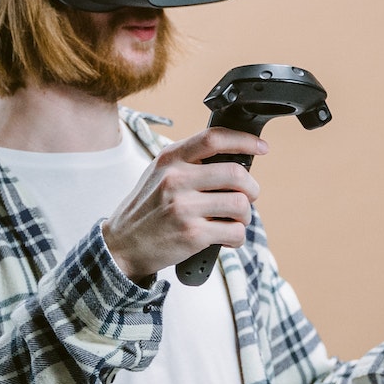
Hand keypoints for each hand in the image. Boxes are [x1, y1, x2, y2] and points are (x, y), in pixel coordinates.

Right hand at [101, 128, 266, 282]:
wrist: (122, 246)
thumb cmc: (147, 209)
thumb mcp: (159, 174)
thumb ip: (190, 162)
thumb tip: (235, 157)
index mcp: (170, 159)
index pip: (214, 138)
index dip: (244, 140)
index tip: (261, 147)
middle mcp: (176, 179)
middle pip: (237, 174)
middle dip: (251, 188)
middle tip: (247, 197)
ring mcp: (184, 207)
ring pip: (240, 204)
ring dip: (245, 216)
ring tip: (234, 220)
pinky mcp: (192, 234)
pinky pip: (235, 232)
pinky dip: (237, 237)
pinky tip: (226, 238)